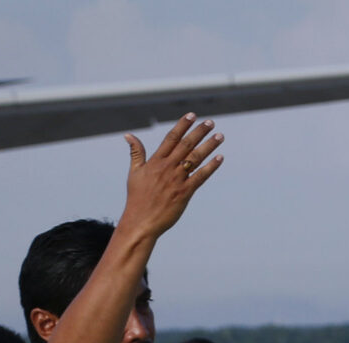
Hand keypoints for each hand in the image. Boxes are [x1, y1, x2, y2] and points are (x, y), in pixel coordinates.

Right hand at [119, 116, 222, 243]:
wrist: (142, 221)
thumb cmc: (137, 198)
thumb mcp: (134, 172)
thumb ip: (136, 152)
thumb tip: (128, 135)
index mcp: (156, 161)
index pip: (171, 138)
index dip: (182, 125)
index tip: (192, 115)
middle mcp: (167, 167)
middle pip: (186, 144)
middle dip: (199, 132)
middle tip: (211, 122)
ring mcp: (177, 179)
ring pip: (195, 158)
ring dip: (209, 146)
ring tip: (219, 136)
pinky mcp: (185, 192)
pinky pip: (200, 176)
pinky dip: (211, 167)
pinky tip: (220, 158)